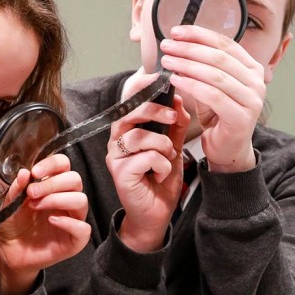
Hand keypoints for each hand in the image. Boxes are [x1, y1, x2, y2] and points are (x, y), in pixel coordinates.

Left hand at [0, 154, 90, 294]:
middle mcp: (66, 199)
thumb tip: (25, 173)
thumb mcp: (10, 204)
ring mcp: (73, 219)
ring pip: (81, 200)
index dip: (52, 164)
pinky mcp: (75, 240)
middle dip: (53, 183)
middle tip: (32, 193)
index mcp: (54, 186)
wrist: (9, 252)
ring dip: (57, 199)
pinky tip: (51, 221)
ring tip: (35, 206)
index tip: (35, 172)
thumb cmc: (13, 225)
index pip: (64, 165)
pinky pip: (83, 228)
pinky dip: (68, 223)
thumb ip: (17, 189)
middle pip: (75, 180)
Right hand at [107, 76, 190, 252]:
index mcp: (127, 130)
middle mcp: (116, 140)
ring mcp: (115, 157)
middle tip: (173, 117)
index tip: (160, 79)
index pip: (129, 101)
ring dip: (162, 146)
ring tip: (167, 159)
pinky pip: (145, 157)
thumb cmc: (160, 181)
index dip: (141, 87)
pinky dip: (161, 165)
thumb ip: (175, 126)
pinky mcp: (119, 173)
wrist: (155, 215)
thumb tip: (178, 100)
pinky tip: (159, 175)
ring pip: (139, 136)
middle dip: (155, 110)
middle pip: (129, 112)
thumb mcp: (174, 148)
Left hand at [160, 26, 261, 173]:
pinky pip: (212, 95)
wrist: (227, 148)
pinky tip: (174, 80)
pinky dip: (191, 85)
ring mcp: (253, 100)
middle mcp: (257, 82)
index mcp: (252, 68)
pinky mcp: (242, 117)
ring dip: (187, 65)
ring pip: (215, 75)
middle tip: (166, 46)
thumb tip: (178, 43)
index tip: (176, 31)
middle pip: (219, 57)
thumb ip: (203, 66)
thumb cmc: (218, 114)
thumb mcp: (211, 85)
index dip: (199, 35)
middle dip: (189, 48)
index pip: (225, 44)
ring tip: (167, 61)